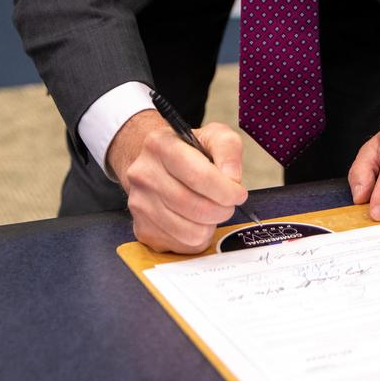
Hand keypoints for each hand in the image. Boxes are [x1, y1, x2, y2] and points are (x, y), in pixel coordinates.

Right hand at [107, 111, 248, 252]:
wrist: (154, 163)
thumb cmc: (187, 150)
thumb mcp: (212, 135)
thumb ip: (228, 149)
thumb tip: (232, 177)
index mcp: (160, 145)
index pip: (199, 176)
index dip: (226, 190)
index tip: (238, 193)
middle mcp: (144, 175)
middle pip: (196, 207)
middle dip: (223, 209)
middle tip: (228, 203)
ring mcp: (140, 205)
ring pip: (191, 232)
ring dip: (210, 225)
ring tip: (211, 209)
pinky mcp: (143, 230)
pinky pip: (183, 245)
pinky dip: (197, 236)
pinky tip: (195, 220)